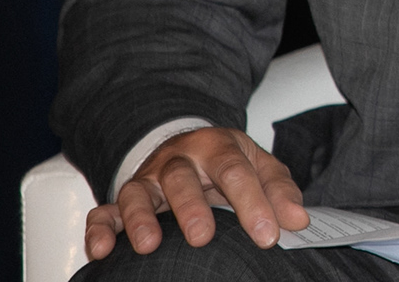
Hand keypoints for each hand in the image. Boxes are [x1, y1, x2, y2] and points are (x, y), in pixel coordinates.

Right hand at [84, 126, 309, 259]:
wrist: (189, 146)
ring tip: (149, 245)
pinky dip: (99, 229)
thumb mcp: (260, 167)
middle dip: (191, 207)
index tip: (267, 235)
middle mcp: (178, 160)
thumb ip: (279, 191)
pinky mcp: (122, 200)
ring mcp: (148, 179)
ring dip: (141, 218)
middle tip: (202, 236)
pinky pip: (104, 212)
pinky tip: (103, 250)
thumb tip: (298, 220)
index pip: (235, 171)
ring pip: (138, 192)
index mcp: (217, 147)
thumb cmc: (228, 164)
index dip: (252, 203)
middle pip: (181, 177)